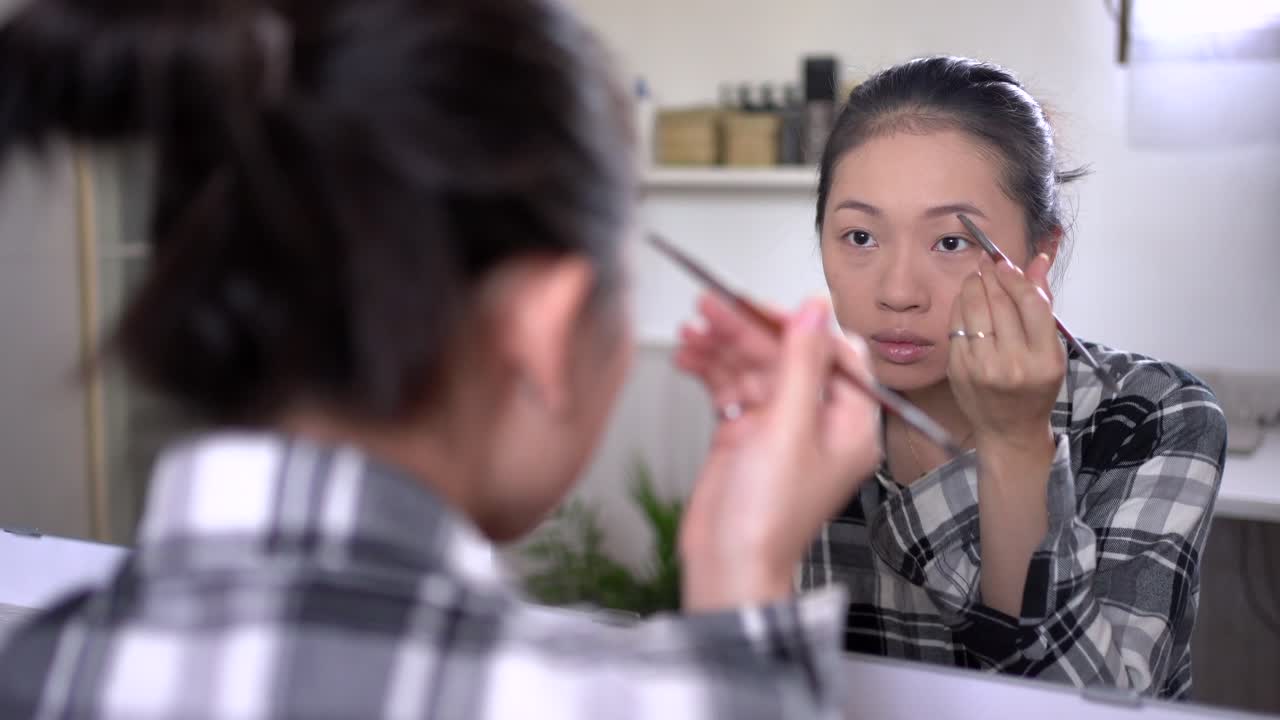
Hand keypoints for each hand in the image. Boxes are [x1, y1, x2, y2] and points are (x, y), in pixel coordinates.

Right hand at [674, 295, 881, 610]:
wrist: (726, 565)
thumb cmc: (768, 518)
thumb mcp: (788, 429)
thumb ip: (800, 364)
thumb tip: (814, 311)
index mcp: (850, 422)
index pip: (833, 353)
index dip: (796, 325)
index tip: (759, 305)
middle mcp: (818, 421)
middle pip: (786, 355)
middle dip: (747, 330)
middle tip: (711, 306)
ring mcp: (779, 427)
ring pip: (754, 367)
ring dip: (723, 346)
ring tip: (693, 329)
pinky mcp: (745, 434)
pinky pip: (731, 387)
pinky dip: (710, 370)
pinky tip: (689, 356)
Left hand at [947, 253, 1063, 451]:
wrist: (1009, 429)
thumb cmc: (1034, 386)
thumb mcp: (1051, 349)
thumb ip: (1043, 303)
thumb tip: (1037, 260)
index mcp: (1044, 359)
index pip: (1030, 304)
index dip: (1016, 278)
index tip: (1006, 264)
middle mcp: (1013, 364)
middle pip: (1000, 303)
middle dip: (991, 276)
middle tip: (987, 261)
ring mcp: (982, 368)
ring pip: (973, 310)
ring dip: (973, 286)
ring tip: (977, 277)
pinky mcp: (958, 369)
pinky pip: (955, 326)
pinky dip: (960, 306)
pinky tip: (965, 300)